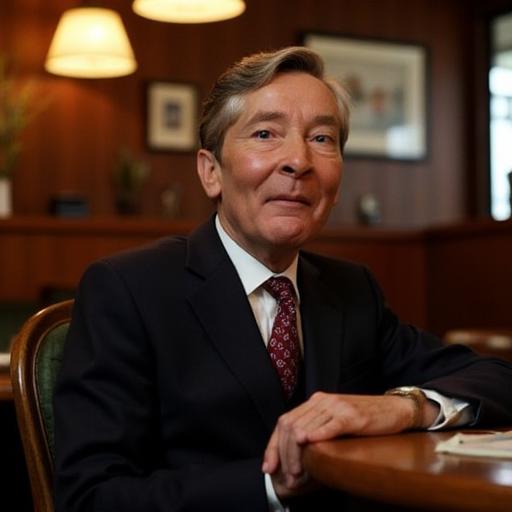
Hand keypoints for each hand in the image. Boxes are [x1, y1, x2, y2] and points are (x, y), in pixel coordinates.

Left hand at [262, 391, 438, 496]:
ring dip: (298, 454)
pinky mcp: (352, 415)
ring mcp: (336, 406)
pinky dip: (317, 435)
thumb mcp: (334, 421)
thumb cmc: (365, 419)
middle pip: (290, 426)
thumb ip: (316, 430)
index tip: (268, 468)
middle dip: (285, 455)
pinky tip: (310, 445)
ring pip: (305, 427)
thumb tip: (296, 455)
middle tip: (289, 477)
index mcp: (314, 402)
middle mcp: (321, 401)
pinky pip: (330, 424)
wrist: (394, 408)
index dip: (273, 446)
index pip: (284, 422)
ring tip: (299, 474)